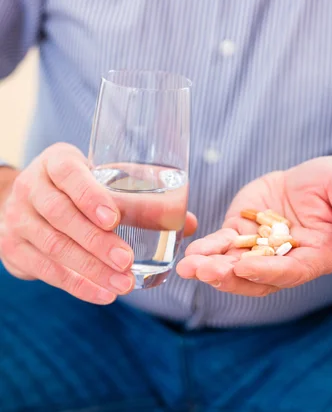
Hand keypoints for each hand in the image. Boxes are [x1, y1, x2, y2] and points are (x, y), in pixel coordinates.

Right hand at [0, 143, 196, 303]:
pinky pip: (45, 269)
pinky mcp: (12, 247)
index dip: (90, 195)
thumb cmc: (79, 188)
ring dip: (90, 267)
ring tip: (123, 284)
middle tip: (126, 261)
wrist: (30, 202)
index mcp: (57, 161)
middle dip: (95, 241)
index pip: (69, 173)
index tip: (114, 218)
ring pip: (53, 244)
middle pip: (60, 213)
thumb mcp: (103, 180)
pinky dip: (76, 284)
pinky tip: (102, 294)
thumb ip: (142, 198)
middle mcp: (31, 186)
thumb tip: (191, 222)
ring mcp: (17, 217)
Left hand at [177, 156, 331, 296]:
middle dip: (229, 276)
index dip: (268, 271)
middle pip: (256, 277)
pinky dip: (207, 249)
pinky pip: (223, 244)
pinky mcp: (242, 232)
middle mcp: (285, 260)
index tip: (244, 267)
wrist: (312, 179)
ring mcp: (260, 248)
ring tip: (189, 266)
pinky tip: (191, 252)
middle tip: (204, 271)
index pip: (291, 271)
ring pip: (234, 265)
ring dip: (211, 268)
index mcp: (316, 256)